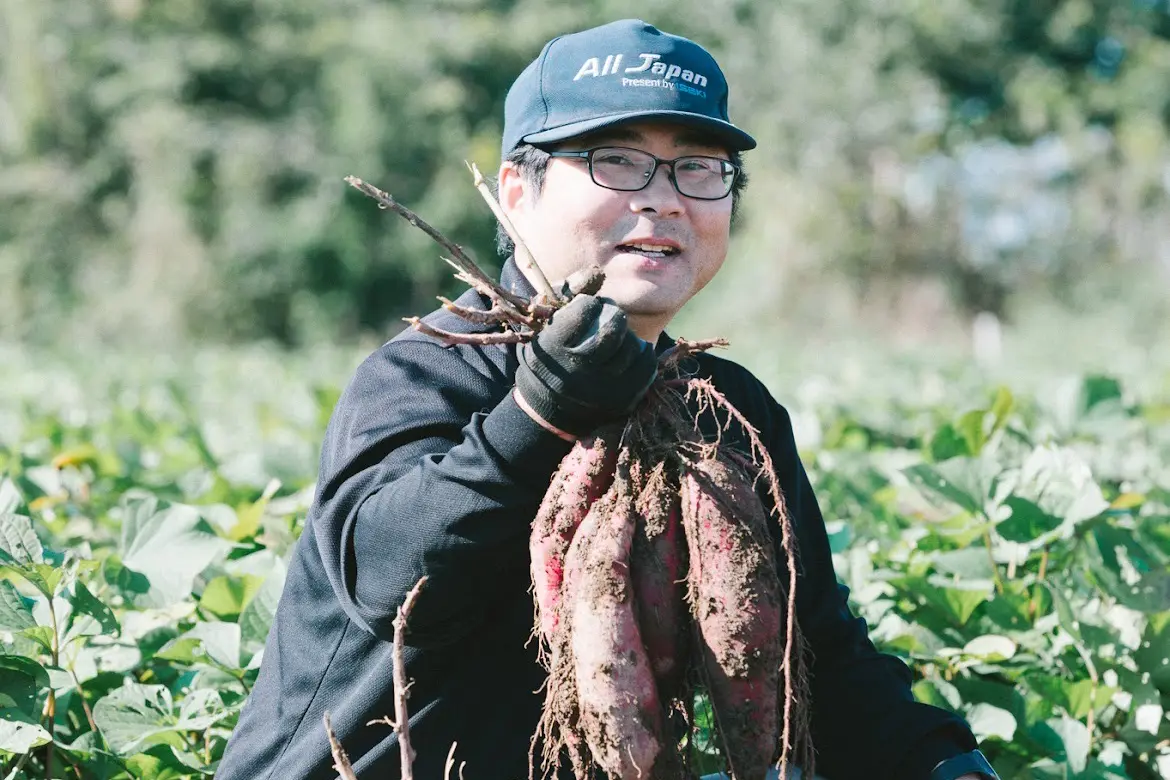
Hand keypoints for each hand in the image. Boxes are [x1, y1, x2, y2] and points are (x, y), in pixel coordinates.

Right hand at [514, 294, 656, 436]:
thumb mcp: (547, 322)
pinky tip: (633, 353)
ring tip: (618, 339)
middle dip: (615, 316)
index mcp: (553, 347)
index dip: (590, 304)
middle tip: (611, 317)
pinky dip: (643, 355)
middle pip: (612, 330)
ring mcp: (601, 390)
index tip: (587, 308)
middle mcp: (576, 371)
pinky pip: (646, 367)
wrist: (549, 409)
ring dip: (628, 337)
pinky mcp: (620, 402)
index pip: (584, 310)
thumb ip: (570, 292)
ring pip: (632, 348)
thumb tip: (597, 273)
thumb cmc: (549, 355)